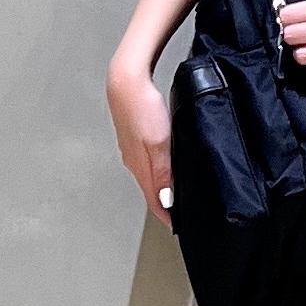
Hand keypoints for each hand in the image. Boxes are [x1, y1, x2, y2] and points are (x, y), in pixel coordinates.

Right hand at [106, 59, 173, 228]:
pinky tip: (166, 165)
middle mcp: (134, 161)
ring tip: (174, 196)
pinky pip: (148, 159)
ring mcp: (132, 148)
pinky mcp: (134, 136)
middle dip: (165, 205)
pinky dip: (158, 169)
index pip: (154, 200)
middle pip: (151, 190)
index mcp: (140, 166)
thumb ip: (163, 173)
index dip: (167, 216)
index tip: (179, 227)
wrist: (125, 78)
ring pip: (149, 175)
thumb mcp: (159, 143)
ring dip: (161, 187)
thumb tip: (166, 201)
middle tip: (179, 216)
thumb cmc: (141, 106)